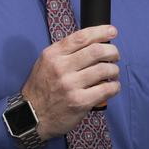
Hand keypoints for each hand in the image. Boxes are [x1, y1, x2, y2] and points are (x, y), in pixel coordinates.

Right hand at [21, 25, 120, 139]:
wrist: (33, 116)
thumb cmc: (42, 88)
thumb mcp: (45, 63)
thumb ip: (65, 52)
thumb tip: (93, 42)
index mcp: (53, 55)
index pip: (81, 37)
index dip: (101, 32)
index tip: (112, 31)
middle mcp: (61, 68)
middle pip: (96, 51)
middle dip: (112, 51)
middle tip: (115, 56)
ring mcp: (70, 85)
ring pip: (104, 69)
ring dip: (114, 70)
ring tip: (113, 73)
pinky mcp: (80, 102)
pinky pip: (106, 89)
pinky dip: (114, 86)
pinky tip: (112, 87)